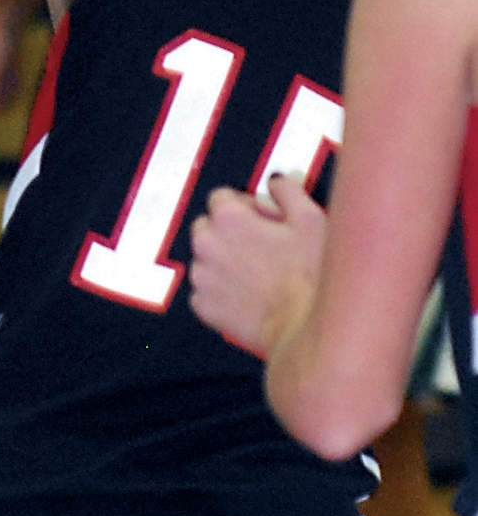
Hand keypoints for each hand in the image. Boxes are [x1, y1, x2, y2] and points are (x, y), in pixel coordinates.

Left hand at [189, 172, 323, 355]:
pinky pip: (205, 290)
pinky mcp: (204, 307)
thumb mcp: (310, 218)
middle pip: (208, 225)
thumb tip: (274, 182)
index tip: (264, 222)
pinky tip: (248, 296)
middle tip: (262, 248)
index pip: (222, 197)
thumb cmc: (313, 277)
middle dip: (230, 232)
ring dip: (224, 261)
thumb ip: (287, 190)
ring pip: (206, 258)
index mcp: (228, 217)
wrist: (310, 333)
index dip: (246, 207)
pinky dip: (221, 292)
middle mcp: (206, 243)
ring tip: (259, 275)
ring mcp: (203, 277)